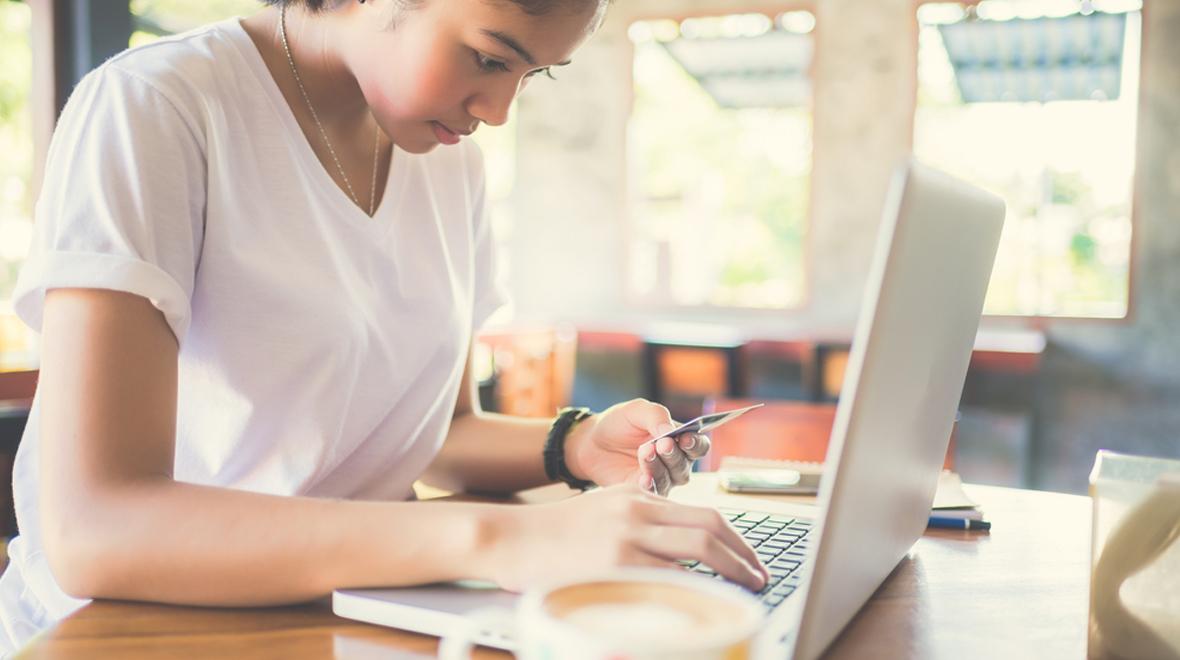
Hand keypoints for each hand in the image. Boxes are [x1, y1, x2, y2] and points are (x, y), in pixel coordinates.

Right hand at [489, 483, 768, 592]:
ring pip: (698, 546)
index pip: (704, 513)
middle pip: (710, 526)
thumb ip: (637, 515)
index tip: (750, 562)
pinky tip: (706, 600)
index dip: (736, 540)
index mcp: (638, 497)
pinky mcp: (614, 561)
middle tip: (759, 579)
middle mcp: (638, 509)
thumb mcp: (602, 508)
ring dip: (730, 570)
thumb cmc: (551, 533)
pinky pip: (670, 573)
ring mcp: (628, 534)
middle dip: (743, 556)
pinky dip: (696, 586)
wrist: (508, 537)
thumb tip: (678, 547)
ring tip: (744, 591)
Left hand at [565, 399, 710, 495]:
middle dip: (674, 454)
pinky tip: (644, 478)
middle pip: (686, 464)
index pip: (699, 445)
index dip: (695, 443)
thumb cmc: (619, 423)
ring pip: (671, 479)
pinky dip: (651, 485)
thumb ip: (656, 416)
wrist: (591, 441)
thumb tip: (672, 431)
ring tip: (645, 452)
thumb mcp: (637, 410)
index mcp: (678, 439)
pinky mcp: (644, 490)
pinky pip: (654, 492)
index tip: (684, 438)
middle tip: (662, 444)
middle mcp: (674, 462)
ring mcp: (661, 478)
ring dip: (660, 466)